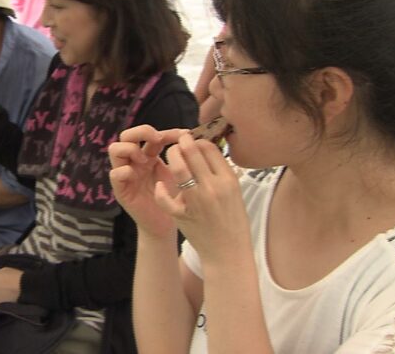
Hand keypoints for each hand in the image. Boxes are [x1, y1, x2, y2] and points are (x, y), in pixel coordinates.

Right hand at [109, 125, 187, 238]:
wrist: (165, 225)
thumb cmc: (173, 199)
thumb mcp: (178, 174)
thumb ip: (179, 157)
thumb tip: (188, 136)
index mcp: (148, 156)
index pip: (151, 135)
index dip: (167, 131)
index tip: (184, 134)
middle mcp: (134, 162)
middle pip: (126, 135)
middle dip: (141, 132)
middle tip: (157, 139)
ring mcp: (125, 175)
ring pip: (115, 149)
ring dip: (129, 149)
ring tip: (144, 159)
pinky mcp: (121, 190)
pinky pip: (114, 174)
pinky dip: (124, 171)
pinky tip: (136, 175)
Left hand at [157, 134, 251, 266]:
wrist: (229, 253)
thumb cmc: (232, 221)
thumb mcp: (234, 192)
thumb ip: (220, 172)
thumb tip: (204, 149)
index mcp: (229, 180)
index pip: (209, 148)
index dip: (197, 141)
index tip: (192, 143)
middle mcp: (214, 187)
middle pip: (192, 152)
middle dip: (181, 144)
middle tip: (177, 144)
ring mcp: (198, 201)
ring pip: (179, 168)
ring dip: (171, 159)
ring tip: (170, 158)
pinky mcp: (184, 215)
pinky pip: (166, 198)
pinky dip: (161, 190)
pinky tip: (160, 186)